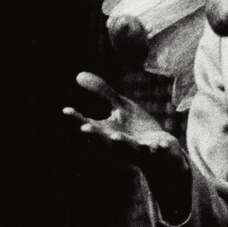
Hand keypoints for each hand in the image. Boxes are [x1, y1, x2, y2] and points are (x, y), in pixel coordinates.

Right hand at [63, 72, 189, 216]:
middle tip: (84, 128)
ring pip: (129, 149)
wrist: (161, 150)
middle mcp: (120, 144)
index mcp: (108, 133)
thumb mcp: (120, 108)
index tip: (66, 110)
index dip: (77, 119)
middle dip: (95, 135)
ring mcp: (139, 150)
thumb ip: (104, 93)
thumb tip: (79, 75)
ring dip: (122, 143)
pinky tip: (159, 144)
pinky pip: (158, 151)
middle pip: (105, 141)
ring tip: (115, 136)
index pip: (89, 127)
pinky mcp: (157, 151)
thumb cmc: (136, 129)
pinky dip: (158, 148)